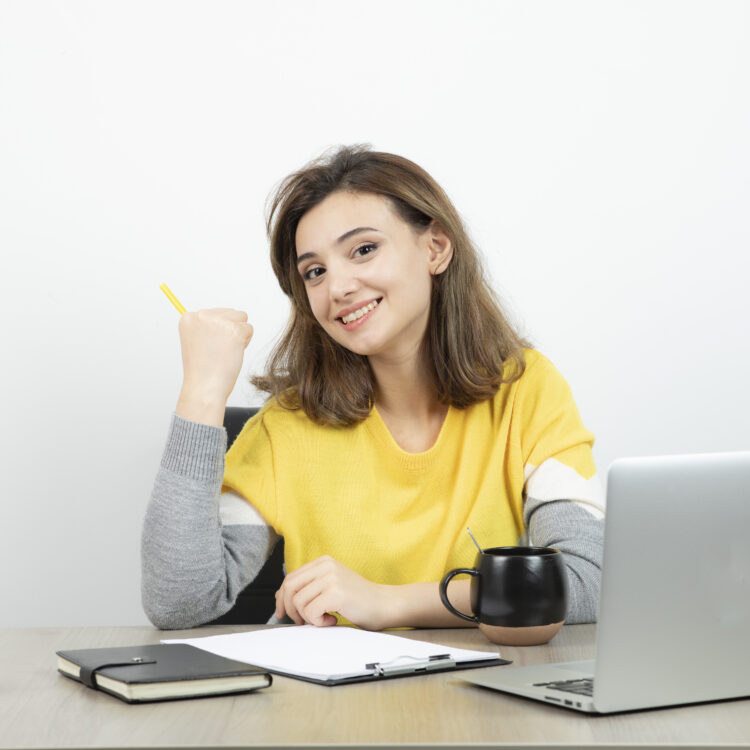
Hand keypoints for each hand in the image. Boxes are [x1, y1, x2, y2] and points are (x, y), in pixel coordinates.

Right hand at [176, 308, 253, 408]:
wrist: (205, 388)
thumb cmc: (203, 370)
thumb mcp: (197, 341)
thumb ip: (207, 326)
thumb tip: (227, 315)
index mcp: (189, 318)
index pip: (215, 313)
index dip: (218, 331)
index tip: (209, 347)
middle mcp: (201, 315)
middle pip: (230, 312)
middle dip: (230, 330)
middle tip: (219, 351)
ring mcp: (218, 321)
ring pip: (241, 318)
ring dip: (239, 335)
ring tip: (226, 351)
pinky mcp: (234, 330)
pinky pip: (249, 329)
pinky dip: (245, 342)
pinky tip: (233, 353)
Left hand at [275, 555, 390, 630]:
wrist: (384, 605)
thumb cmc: (358, 600)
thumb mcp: (330, 587)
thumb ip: (309, 588)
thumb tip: (280, 598)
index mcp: (323, 561)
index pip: (290, 578)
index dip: (282, 598)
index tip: (283, 613)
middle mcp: (326, 565)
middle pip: (290, 588)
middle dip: (290, 609)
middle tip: (302, 621)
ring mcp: (331, 578)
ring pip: (299, 602)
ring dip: (309, 618)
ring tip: (326, 619)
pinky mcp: (336, 593)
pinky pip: (311, 612)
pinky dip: (318, 622)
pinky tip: (333, 620)